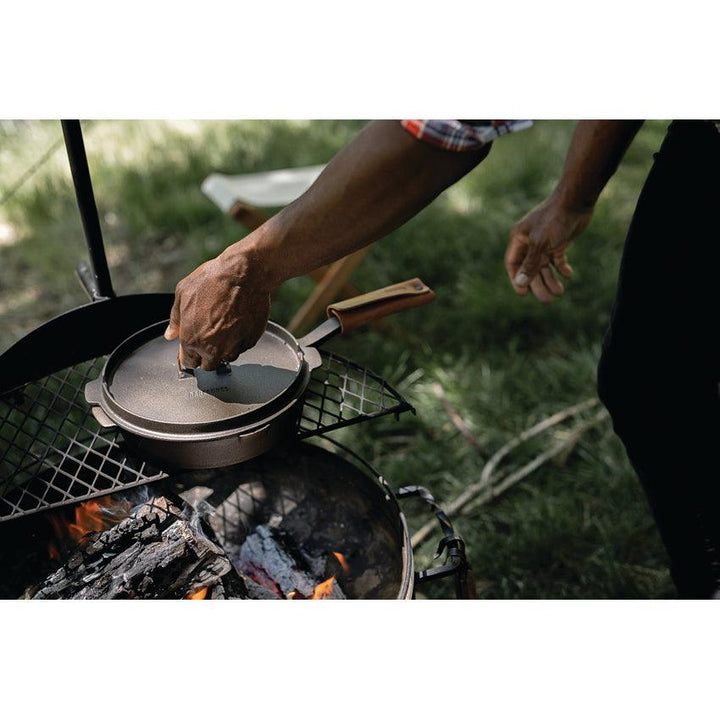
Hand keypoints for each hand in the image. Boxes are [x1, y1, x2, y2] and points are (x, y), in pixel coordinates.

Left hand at [163, 246, 270, 369]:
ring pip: (228, 357)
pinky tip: (237, 323)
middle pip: (208, 365)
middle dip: (206, 356)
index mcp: (192, 339)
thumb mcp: (183, 294)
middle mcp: (213, 348)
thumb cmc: (213, 280)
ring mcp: (234, 346)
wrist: (244, 274)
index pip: (189, 362)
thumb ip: (175, 319)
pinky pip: (243, 347)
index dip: (190, 354)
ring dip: (224, 349)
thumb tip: (170, 334)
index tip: (193, 349)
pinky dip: (239, 340)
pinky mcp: (251, 340)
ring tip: (225, 329)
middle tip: (209, 338)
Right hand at [505, 195, 592, 303]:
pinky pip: (557, 260)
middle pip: (530, 269)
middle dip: (538, 284)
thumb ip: (530, 264)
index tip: (524, 294)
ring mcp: (544, 243)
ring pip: (545, 267)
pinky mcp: (558, 242)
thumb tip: (520, 283)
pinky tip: (568, 275)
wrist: (576, 202)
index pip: (513, 264)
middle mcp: (529, 242)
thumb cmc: (554, 220)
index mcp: (519, 239)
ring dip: (551, 280)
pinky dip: (562, 268)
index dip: (517, 280)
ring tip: (559, 293)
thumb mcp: (540, 244)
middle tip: (547, 300)